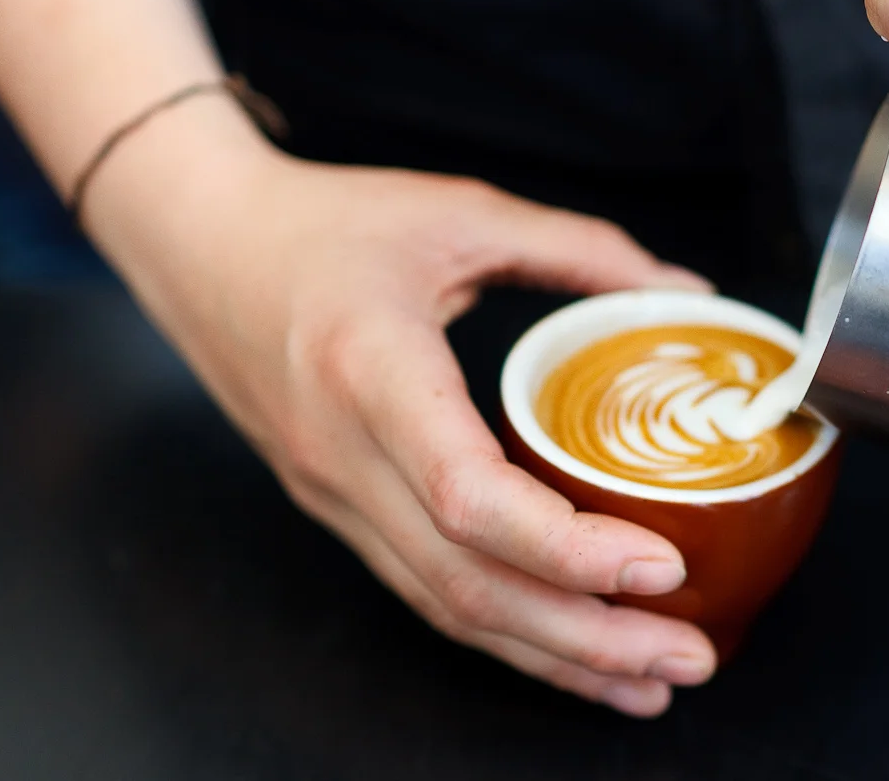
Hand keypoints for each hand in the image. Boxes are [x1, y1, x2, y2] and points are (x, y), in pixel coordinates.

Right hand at [85, 112, 717, 717]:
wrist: (198, 244)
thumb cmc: (322, 222)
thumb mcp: (460, 211)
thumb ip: (578, 249)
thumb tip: (684, 290)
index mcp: (371, 370)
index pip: (466, 497)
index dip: (568, 548)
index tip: (661, 566)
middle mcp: (344, 454)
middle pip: (466, 583)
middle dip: (587, 638)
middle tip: (690, 656)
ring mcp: (332, 495)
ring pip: (445, 606)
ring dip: (552, 656)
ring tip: (650, 678)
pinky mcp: (338, 509)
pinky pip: (424, 589)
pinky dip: (503, 632)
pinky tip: (568, 649)